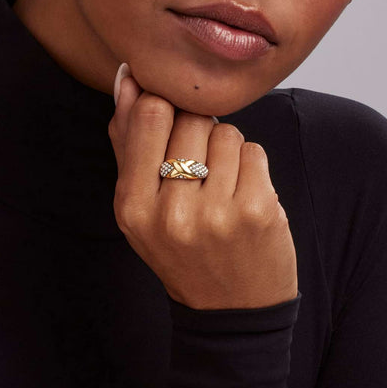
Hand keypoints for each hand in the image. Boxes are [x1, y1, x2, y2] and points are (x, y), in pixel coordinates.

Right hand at [108, 64, 297, 309]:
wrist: (230, 309)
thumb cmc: (180, 246)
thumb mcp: (139, 204)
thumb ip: (129, 140)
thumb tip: (128, 78)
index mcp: (132, 206)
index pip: (150, 115)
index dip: (165, 104)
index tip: (171, 116)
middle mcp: (171, 212)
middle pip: (191, 118)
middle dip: (197, 129)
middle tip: (197, 166)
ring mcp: (217, 214)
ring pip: (225, 132)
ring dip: (225, 148)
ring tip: (219, 185)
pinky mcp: (258, 212)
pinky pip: (254, 150)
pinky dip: (250, 165)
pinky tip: (242, 194)